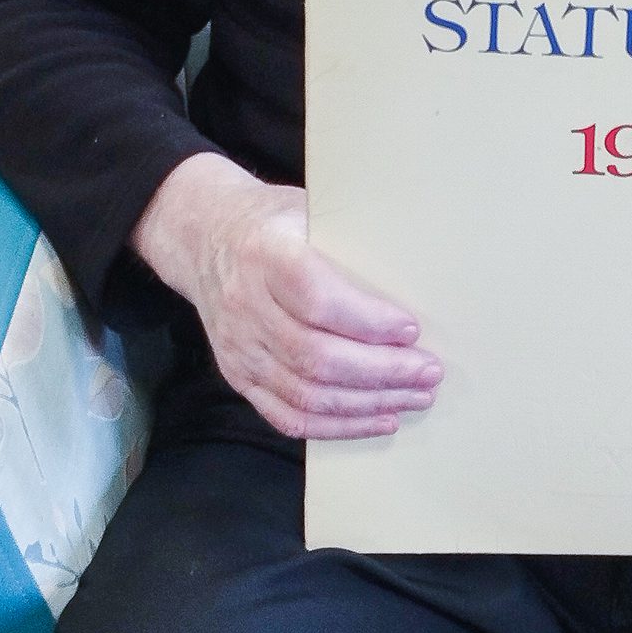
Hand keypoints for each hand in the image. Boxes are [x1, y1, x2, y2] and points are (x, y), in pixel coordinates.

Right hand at [132, 152, 441, 439]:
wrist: (203, 236)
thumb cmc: (270, 219)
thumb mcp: (307, 207)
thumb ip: (348, 240)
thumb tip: (417, 271)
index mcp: (265, 254)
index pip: (316, 298)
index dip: (367, 320)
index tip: (412, 329)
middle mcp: (246, 304)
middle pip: (315, 355)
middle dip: (381, 371)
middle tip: (429, 371)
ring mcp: (239, 347)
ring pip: (305, 393)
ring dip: (368, 403)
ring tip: (415, 396)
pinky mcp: (238, 375)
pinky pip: (287, 416)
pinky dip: (337, 425)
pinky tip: (378, 418)